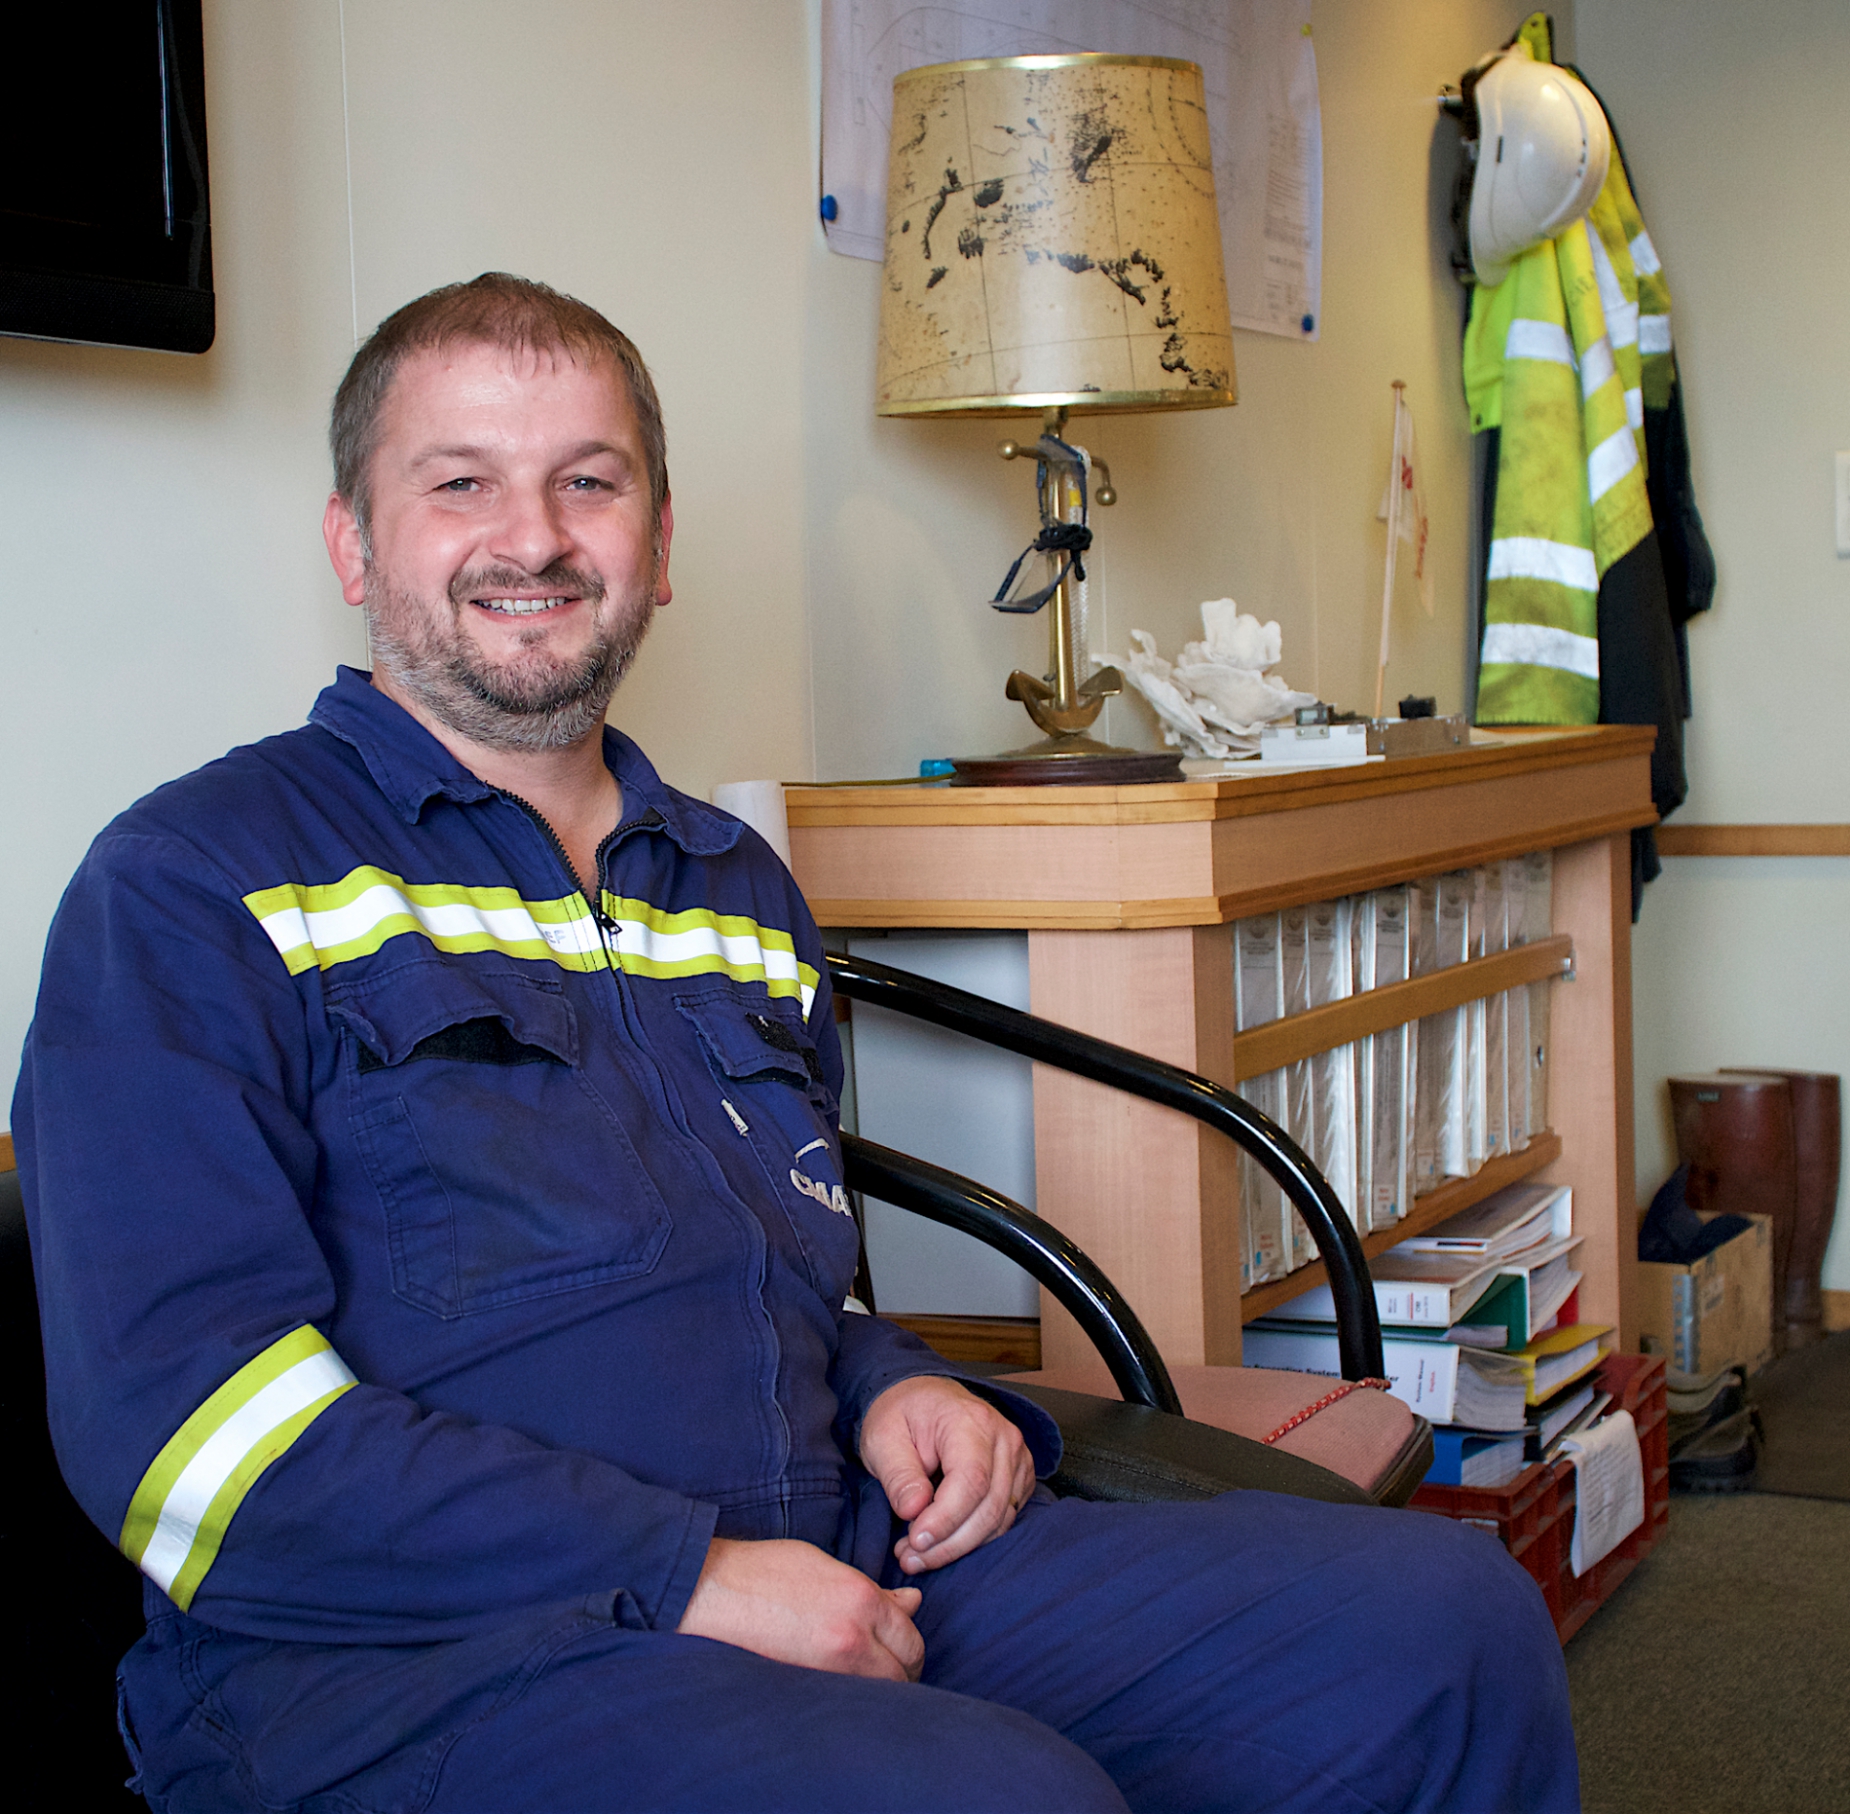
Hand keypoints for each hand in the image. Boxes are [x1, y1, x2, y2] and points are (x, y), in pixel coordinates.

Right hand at [675, 1537, 923, 1680]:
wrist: (711, 1592)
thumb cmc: (766, 1571)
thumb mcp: (827, 1566)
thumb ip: (874, 1590)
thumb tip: (913, 1602)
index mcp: (860, 1599)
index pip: (910, 1638)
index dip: (909, 1646)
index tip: (901, 1648)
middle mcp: (852, 1638)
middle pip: (903, 1672)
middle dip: (902, 1671)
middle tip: (890, 1668)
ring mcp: (828, 1669)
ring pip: (879, 1694)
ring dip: (880, 1689)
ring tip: (863, 1678)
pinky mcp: (804, 1691)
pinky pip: (845, 1702)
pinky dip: (851, 1698)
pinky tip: (840, 1687)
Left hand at [859, 1375, 1035, 1575]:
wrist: (922, 1398)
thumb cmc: (901, 1414)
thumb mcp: (883, 1437)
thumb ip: (899, 1475)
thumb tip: (913, 1512)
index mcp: (970, 1421)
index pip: (971, 1481)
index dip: (945, 1520)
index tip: (914, 1541)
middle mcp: (1003, 1437)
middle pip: (990, 1506)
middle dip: (949, 1543)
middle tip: (910, 1558)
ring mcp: (1016, 1456)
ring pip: (1000, 1519)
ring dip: (960, 1546)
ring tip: (919, 1556)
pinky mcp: (1019, 1475)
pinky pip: (1005, 1517)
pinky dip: (976, 1538)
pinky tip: (944, 1542)